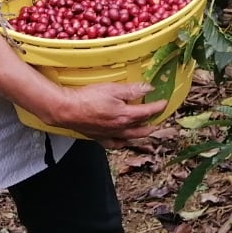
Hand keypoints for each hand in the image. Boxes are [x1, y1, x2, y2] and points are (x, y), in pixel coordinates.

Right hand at [48, 81, 167, 147]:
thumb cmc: (88, 98)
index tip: (165, 102)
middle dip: (153, 122)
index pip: (148, 112)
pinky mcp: (99, 138)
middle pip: (142, 128)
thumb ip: (132, 90)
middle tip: (159, 118)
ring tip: (147, 130)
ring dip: (141, 133)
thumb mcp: (113, 89)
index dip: (158, 107)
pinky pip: (115, 143)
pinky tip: (124, 140)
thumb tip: (149, 89)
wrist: (66, 110)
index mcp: (126, 116)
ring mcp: (110, 135)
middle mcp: (120, 128)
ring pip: (130, 137)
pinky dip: (122, 142)